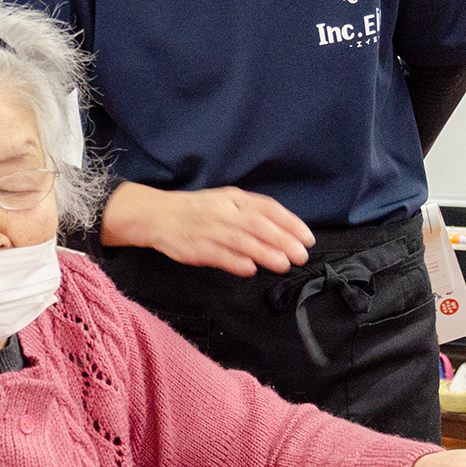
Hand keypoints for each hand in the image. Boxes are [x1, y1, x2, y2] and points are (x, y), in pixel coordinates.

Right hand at [101, 182, 314, 276]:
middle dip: (283, 239)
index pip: (267, 208)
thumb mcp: (226, 201)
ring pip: (242, 241)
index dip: (290, 222)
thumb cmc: (198, 210)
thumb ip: (252, 213)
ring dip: (265, 253)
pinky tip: (251, 269)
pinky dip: (236, 262)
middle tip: (302, 254)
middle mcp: (224, 211)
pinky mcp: (195, 248)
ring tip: (284, 264)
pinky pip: (219, 256)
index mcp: (234, 197)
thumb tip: (282, 231)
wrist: (158, 215)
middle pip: (258, 225)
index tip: (307, 237)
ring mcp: (209, 229)